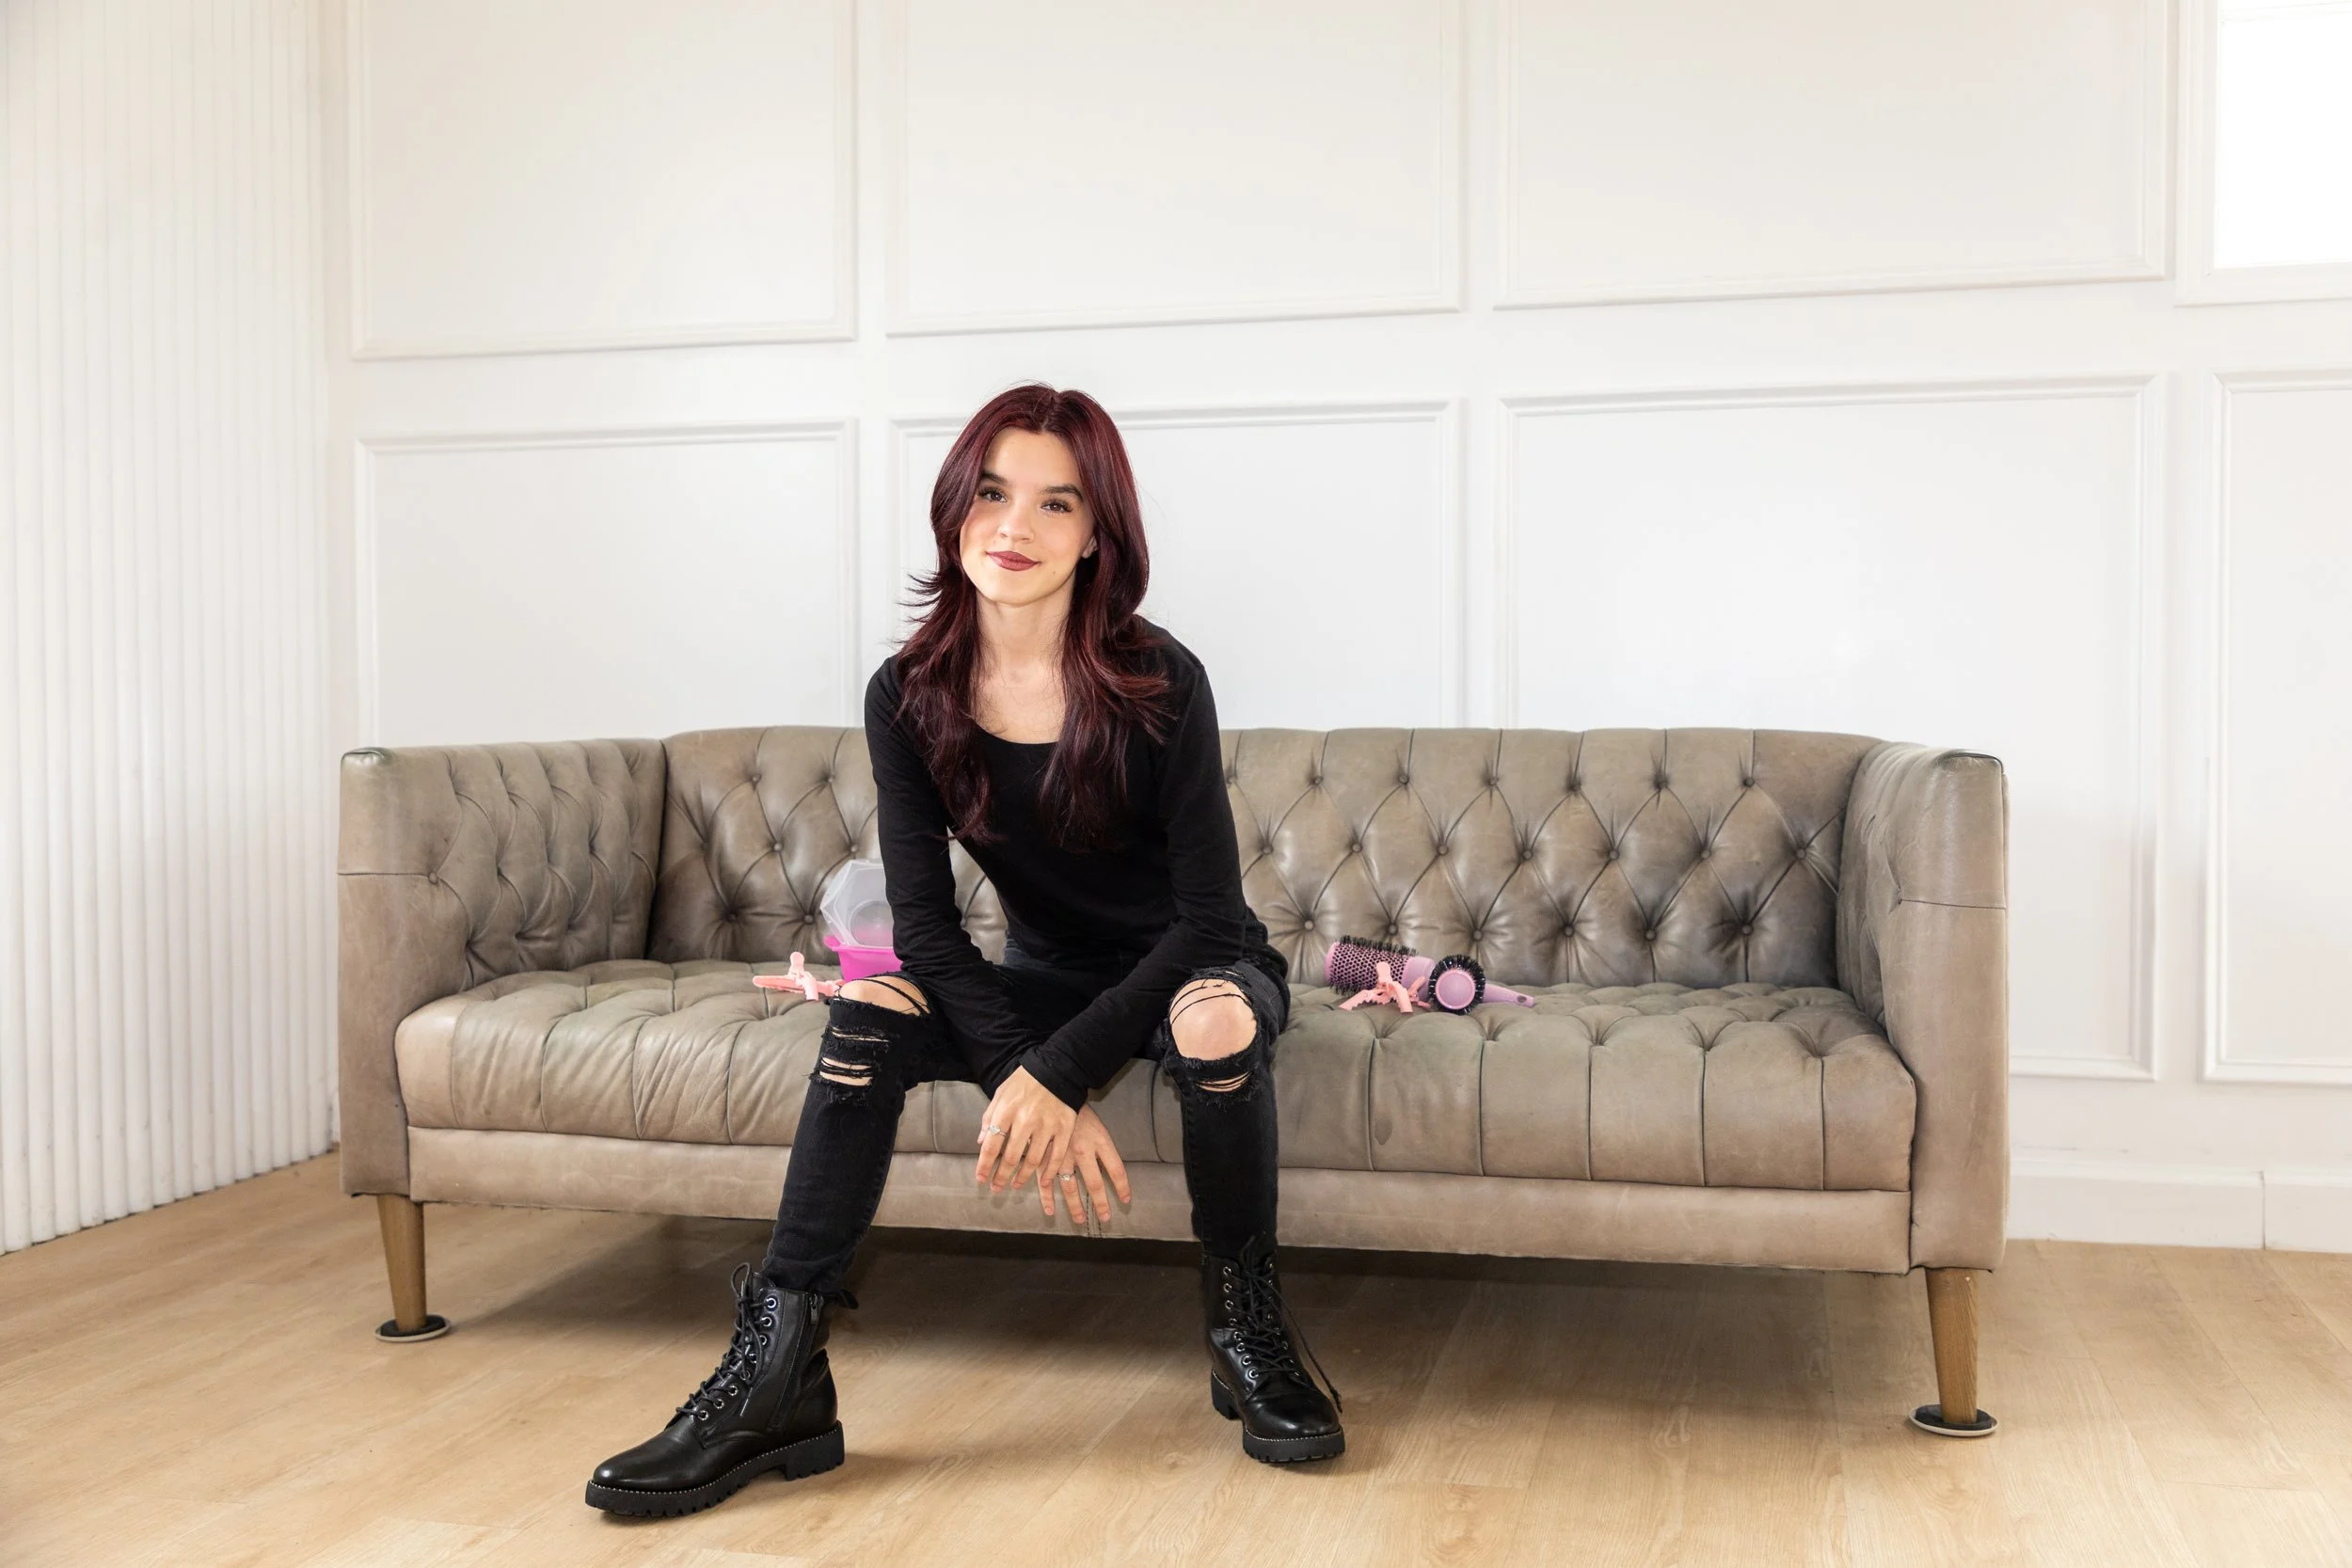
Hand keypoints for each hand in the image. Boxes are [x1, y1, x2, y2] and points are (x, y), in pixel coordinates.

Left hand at [974, 1067, 1076, 1199]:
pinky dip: (1050, 1172)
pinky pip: (1056, 1156)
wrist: (1057, 1067)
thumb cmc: (1025, 1081)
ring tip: (1015, 1185)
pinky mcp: (1065, 1128)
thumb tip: (982, 1143)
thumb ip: (990, 1117)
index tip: (981, 1179)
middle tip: (996, 1187)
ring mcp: (1047, 1126)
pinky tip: (1044, 1181)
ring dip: (1022, 1177)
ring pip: (1033, 1160)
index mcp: (1007, 1111)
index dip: (984, 1165)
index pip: (992, 1145)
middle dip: (1001, 1176)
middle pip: (1011, 1157)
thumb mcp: (1001, 1093)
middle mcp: (1025, 1120)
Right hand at [1048, 1105, 1132, 1225]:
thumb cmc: (1081, 1114)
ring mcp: (1062, 1154)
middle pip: (1094, 1184)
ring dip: (1075, 1206)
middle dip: (1101, 1204)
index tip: (1126, 1200)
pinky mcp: (1044, 1156)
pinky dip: (1047, 1198)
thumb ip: (1104, 1151)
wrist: (1055, 1095)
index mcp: (1100, 1141)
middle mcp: (1083, 1150)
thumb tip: (1112, 1173)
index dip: (1123, 1187)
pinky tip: (1050, 1211)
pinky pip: (1045, 1182)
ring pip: (1069, 1187)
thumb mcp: (1099, 1128)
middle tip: (1105, 1218)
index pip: (1116, 1169)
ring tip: (1080, 1220)